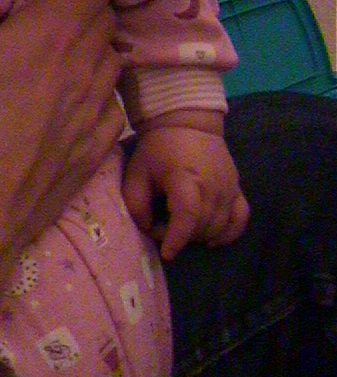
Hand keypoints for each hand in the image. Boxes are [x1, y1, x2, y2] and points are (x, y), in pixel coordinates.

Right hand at [0, 0, 123, 274]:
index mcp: (58, 31)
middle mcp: (90, 67)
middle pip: (105, 16)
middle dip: (82, 3)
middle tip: (41, 5)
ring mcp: (97, 114)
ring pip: (110, 59)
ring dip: (89, 46)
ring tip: (52, 51)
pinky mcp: (94, 154)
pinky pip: (109, 105)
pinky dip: (93, 91)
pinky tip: (62, 101)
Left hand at [122, 114, 249, 260]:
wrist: (187, 123)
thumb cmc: (158, 149)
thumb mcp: (137, 171)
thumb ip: (136, 203)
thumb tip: (148, 228)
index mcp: (185, 179)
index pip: (188, 216)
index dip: (176, 238)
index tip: (166, 253)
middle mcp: (213, 187)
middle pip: (201, 227)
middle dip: (180, 236)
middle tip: (162, 225)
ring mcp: (229, 189)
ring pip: (219, 228)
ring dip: (198, 235)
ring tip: (180, 226)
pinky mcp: (237, 190)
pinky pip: (240, 220)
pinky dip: (227, 234)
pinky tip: (210, 238)